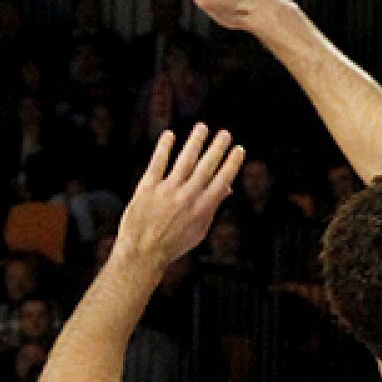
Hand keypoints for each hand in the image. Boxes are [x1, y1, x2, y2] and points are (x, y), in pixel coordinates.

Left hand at [116, 125, 244, 267]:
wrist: (142, 254)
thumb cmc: (173, 244)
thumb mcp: (199, 229)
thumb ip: (212, 206)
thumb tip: (227, 187)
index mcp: (203, 208)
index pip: (222, 180)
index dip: (232, 163)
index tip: (239, 149)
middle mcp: (187, 197)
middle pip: (206, 167)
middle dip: (217, 148)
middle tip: (225, 133)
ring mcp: (167, 191)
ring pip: (184, 161)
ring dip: (195, 142)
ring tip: (202, 127)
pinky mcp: (147, 188)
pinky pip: (157, 164)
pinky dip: (164, 148)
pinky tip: (170, 135)